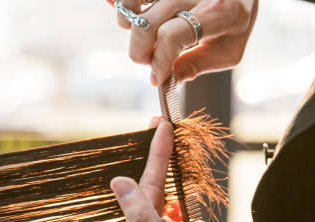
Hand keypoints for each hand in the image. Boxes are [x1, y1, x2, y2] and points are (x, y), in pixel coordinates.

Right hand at [107, 0, 257, 84]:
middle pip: (146, 24)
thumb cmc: (234, 17)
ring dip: (129, 28)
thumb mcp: (229, 47)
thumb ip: (198, 65)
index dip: (158, 63)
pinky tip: (131, 14)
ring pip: (130, 6)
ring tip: (145, 35)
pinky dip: (122, 6)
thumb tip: (165, 81)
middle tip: (149, 59)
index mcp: (217, 11)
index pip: (170, 37)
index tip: (156, 78)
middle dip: (140, 51)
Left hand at [110, 118, 270, 221]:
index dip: (152, 158)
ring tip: (170, 140)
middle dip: (156, 157)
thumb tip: (118, 184)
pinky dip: (182, 183)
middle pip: (151, 189)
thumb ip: (142, 218)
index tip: (159, 127)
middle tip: (159, 123)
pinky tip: (181, 170)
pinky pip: (183, 201)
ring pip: (166, 192)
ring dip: (167, 168)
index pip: (143, 191)